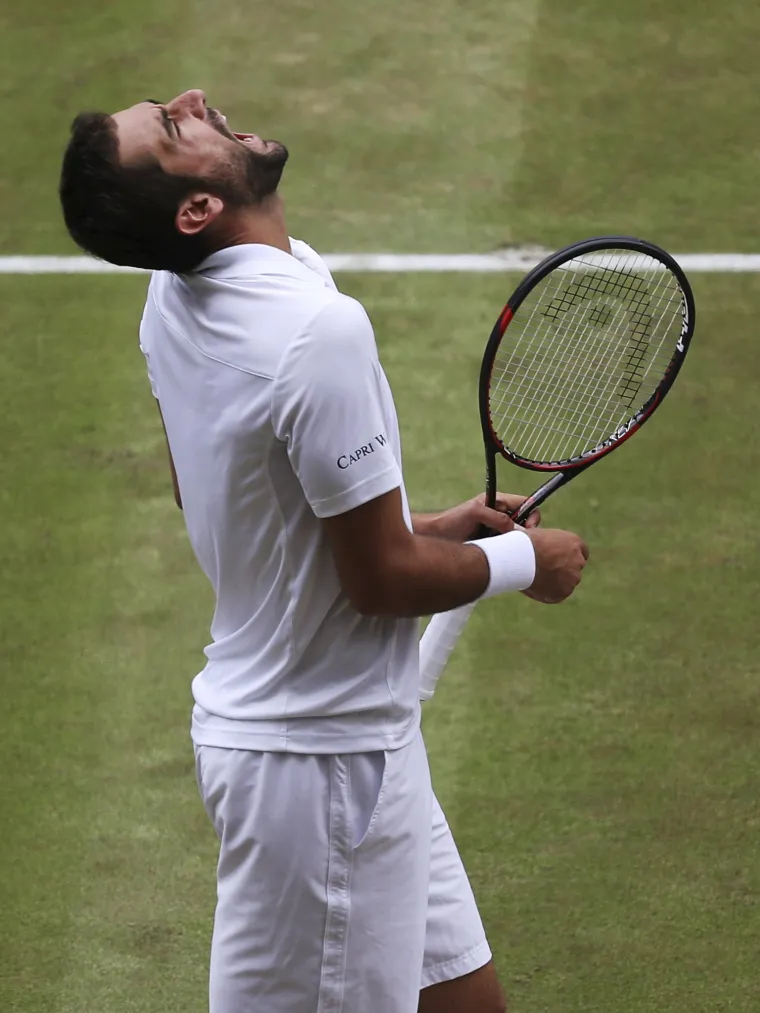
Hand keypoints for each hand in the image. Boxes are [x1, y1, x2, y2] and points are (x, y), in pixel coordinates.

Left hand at [424, 493, 540, 542]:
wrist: (435, 537)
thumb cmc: (452, 520)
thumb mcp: (475, 513)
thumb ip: (497, 518)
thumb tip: (518, 529)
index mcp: (498, 501)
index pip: (525, 503)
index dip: (531, 514)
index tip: (527, 528)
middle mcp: (500, 515)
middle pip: (525, 521)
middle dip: (524, 531)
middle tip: (516, 541)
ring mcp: (497, 529)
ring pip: (517, 536)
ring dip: (514, 542)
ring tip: (500, 546)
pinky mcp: (493, 543)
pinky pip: (508, 547)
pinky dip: (507, 550)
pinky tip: (497, 553)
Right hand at [523, 527, 588, 603]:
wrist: (521, 557)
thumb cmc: (525, 543)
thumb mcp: (541, 536)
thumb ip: (549, 546)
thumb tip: (543, 553)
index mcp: (575, 543)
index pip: (581, 552)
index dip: (568, 556)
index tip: (558, 560)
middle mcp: (579, 560)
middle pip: (574, 568)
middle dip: (563, 570)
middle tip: (545, 571)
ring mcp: (573, 578)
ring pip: (567, 583)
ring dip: (556, 582)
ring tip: (535, 578)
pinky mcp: (564, 592)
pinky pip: (557, 594)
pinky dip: (548, 593)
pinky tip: (535, 586)